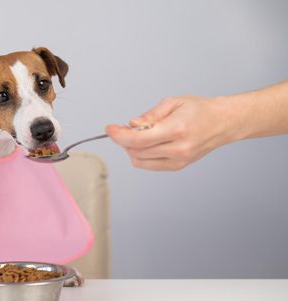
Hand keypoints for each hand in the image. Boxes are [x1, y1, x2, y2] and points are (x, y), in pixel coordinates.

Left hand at [105, 96, 234, 170]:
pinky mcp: (178, 166)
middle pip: (137, 151)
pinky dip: (141, 155)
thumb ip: (150, 115)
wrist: (223, 123)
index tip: (109, 129)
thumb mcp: (173, 102)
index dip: (119, 135)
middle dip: (123, 140)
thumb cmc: (200, 110)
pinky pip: (149, 165)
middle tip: (123, 128)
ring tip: (136, 135)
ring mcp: (178, 160)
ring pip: (140, 161)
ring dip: (130, 149)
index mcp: (177, 129)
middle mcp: (178, 148)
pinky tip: (145, 144)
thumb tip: (131, 124)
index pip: (139, 139)